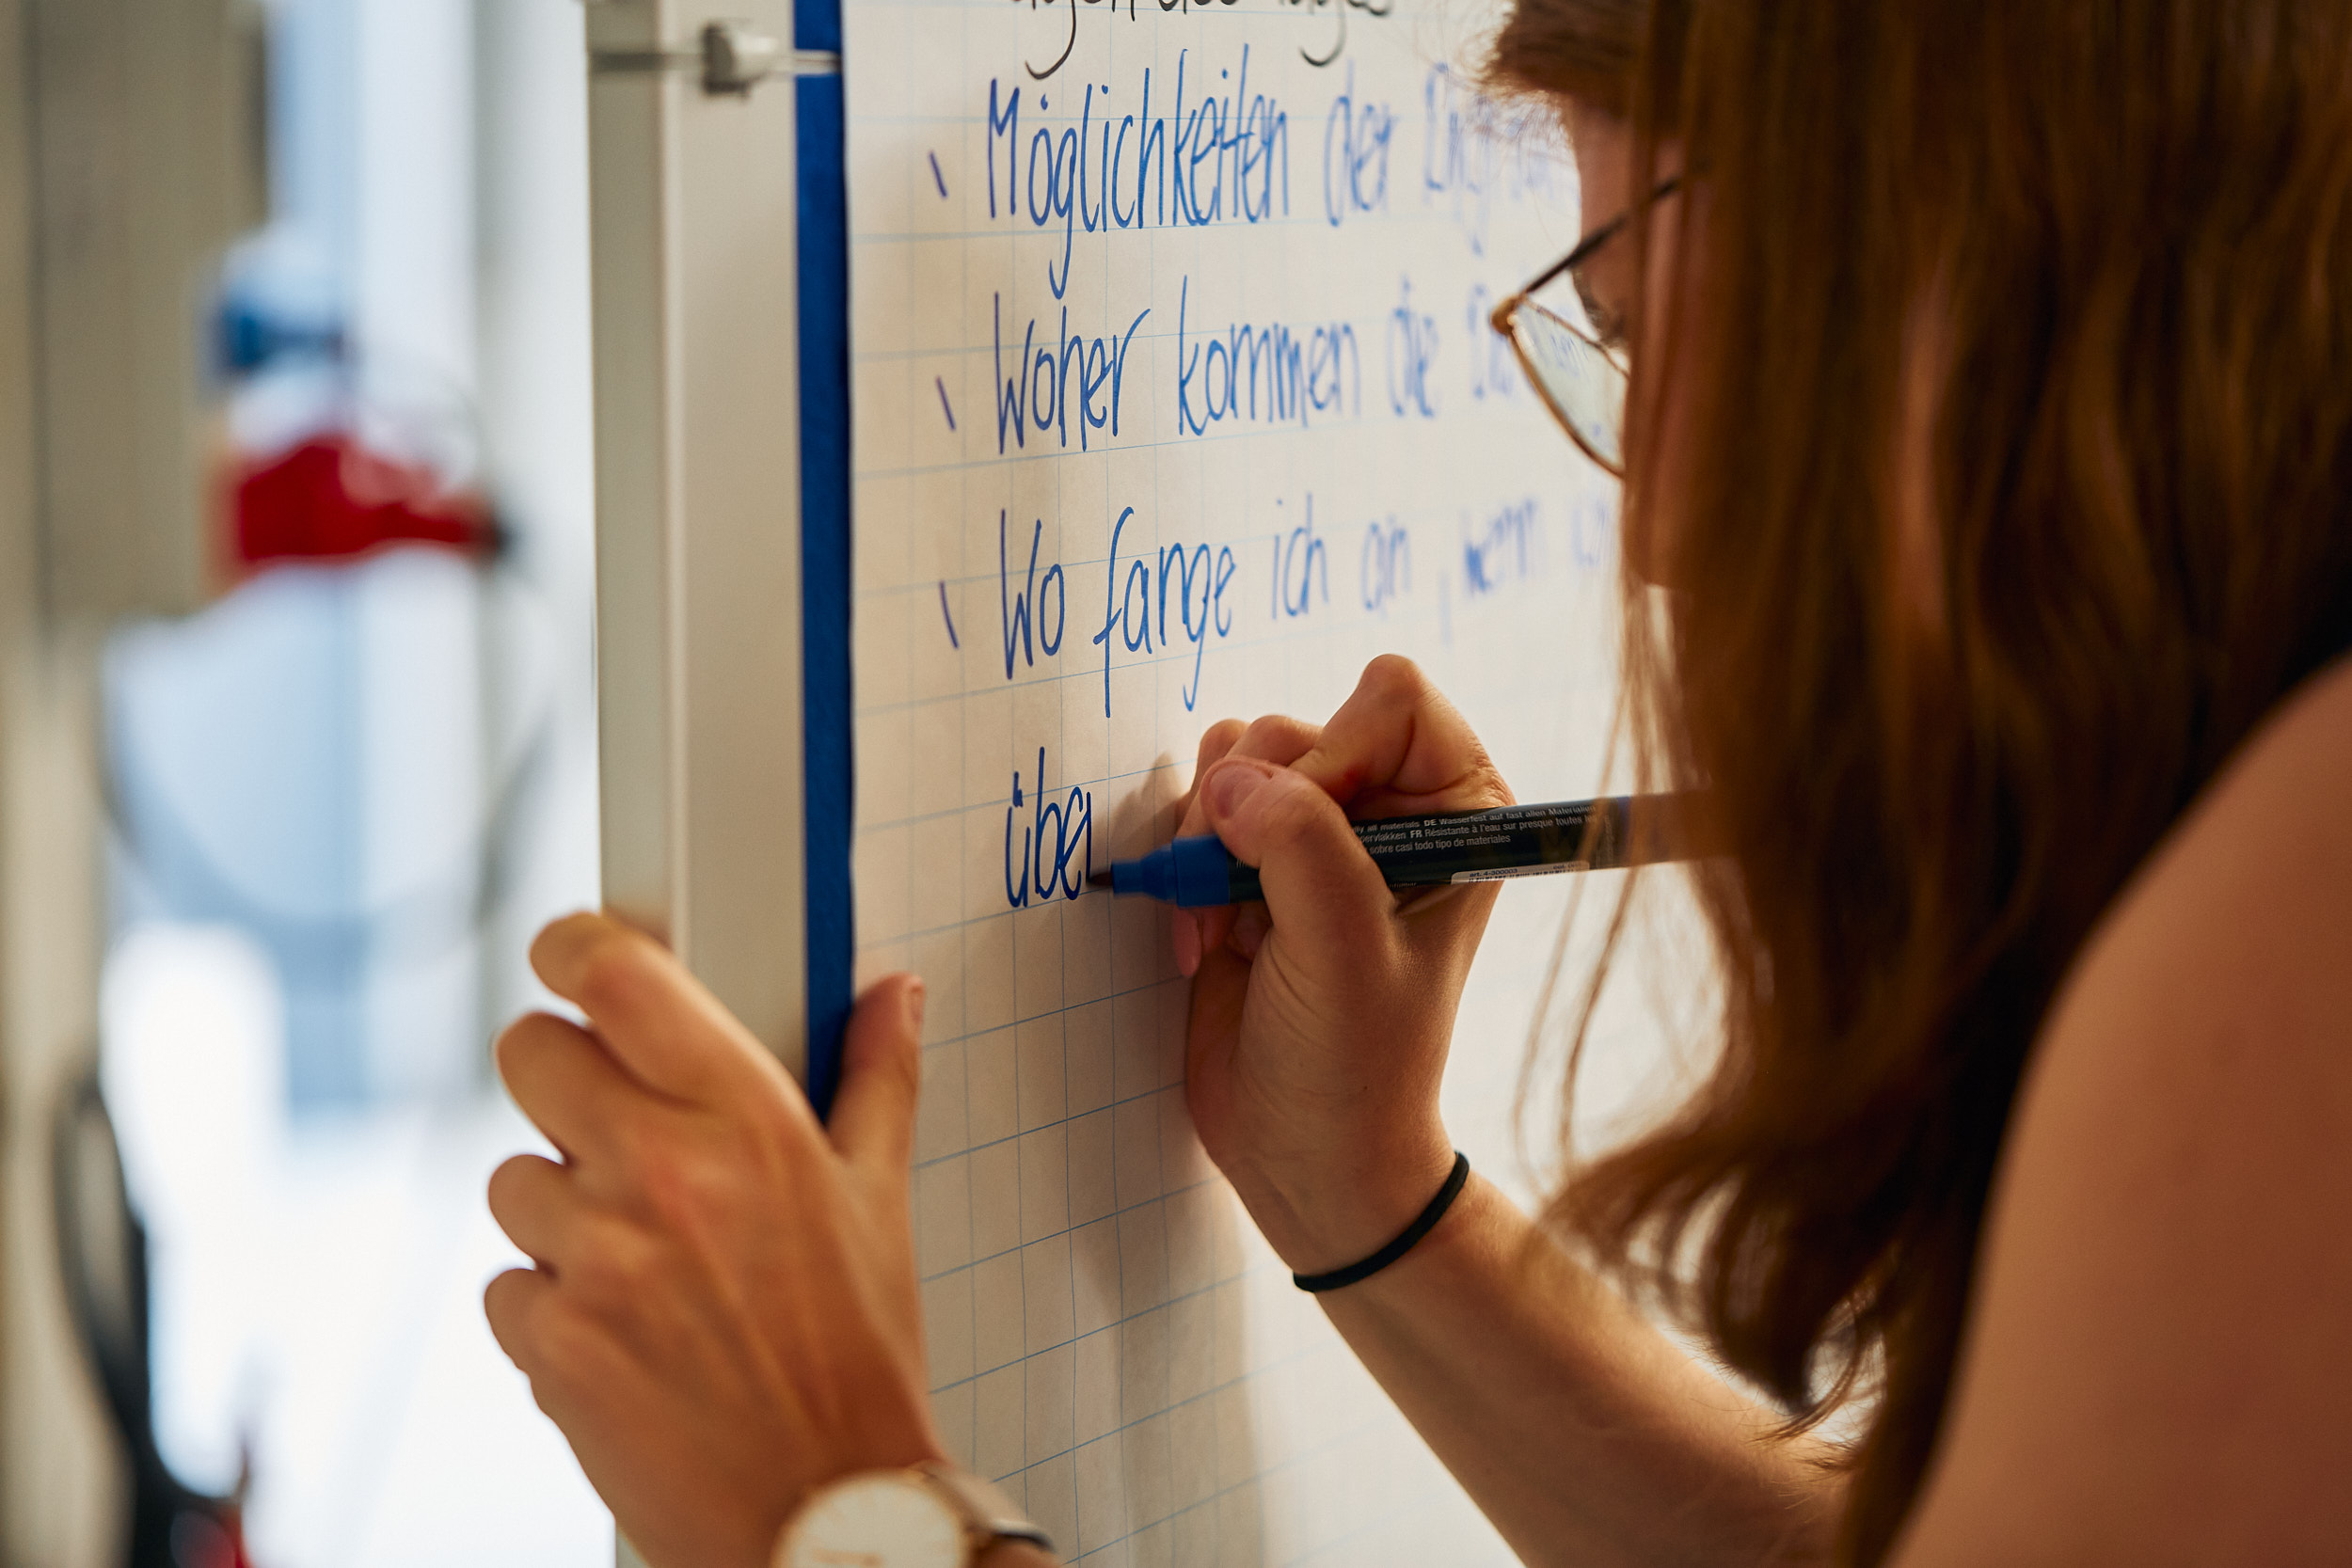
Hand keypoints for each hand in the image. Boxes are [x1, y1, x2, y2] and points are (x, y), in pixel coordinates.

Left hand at [484, 914, 941, 1567]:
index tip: (572, 955)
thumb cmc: (858, 1361)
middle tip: (615, 1117)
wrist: (821, 1508)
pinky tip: (625, 1323)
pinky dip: (553, 1298)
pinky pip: (509, 1282)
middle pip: (531, 1053)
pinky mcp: (549, 1338)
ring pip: (513, 1176)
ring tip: (644, 1252)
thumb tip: (893, 998)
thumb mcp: (881, 1203)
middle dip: (566, 1074)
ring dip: (562, 1203)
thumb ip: (878, 1078)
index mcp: (747, 1118)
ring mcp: (595, 1257)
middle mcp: (661, 1172)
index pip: (615, 977)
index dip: (574, 949)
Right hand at [1175, 656, 1511, 1275]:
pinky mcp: (1253, 864)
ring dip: (1210, 837)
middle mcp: (1392, 808)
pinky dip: (1183, 863)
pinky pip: (1198, 806)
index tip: (1309, 850)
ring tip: (1229, 922)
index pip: (1390, 699)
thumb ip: (1301, 847)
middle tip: (1254, 901)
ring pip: (1237, 760)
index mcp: (1456, 809)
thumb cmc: (1357, 1067)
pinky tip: (1207, 935)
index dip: (1334, 759)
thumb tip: (1233, 783)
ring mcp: (1318, 835)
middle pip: (1297, 724)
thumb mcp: (1342, 952)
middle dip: (1254, 808)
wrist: (1308, 1158)